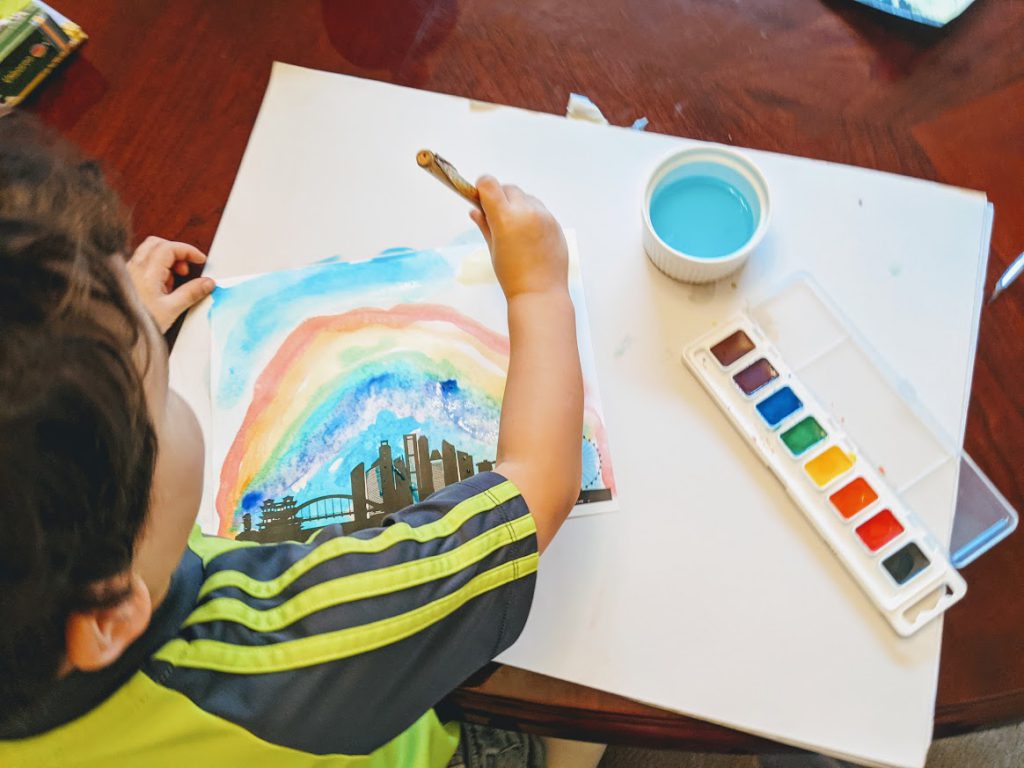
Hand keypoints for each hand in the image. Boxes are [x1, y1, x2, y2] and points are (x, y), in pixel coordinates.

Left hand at [126, 237, 214, 331]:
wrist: (118, 333)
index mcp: (147, 272)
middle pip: (159, 244)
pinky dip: (158, 268)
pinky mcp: (127, 279)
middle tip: (188, 267)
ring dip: (167, 260)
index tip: (200, 259)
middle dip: (177, 252)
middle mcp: (135, 267)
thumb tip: (207, 283)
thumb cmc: (139, 323)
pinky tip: (162, 287)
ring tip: (175, 280)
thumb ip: (191, 293)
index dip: (188, 251)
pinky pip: (143, 263)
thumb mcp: (171, 309)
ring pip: (150, 252)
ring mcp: (129, 271)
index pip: (170, 248)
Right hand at [470, 176, 568, 299]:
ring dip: (518, 205)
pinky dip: (532, 216)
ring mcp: (544, 216)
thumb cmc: (512, 275)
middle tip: (498, 219)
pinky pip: (540, 210)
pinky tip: (530, 237)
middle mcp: (527, 212)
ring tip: (516, 230)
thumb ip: (484, 225)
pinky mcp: (556, 224)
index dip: (482, 188)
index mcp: (506, 218)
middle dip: (500, 198)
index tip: (481, 199)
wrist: (540, 293)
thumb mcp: (493, 249)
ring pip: (526, 198)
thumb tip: (474, 210)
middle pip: (509, 188)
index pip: (489, 184)